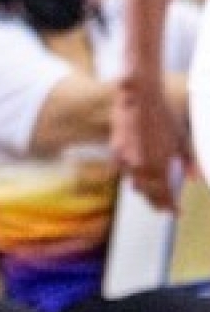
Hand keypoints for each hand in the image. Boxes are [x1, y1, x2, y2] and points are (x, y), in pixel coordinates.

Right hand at [113, 83, 182, 210]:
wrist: (139, 98)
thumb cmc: (164, 116)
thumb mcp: (181, 139)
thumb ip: (189, 162)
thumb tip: (195, 179)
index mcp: (160, 165)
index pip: (166, 194)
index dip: (172, 206)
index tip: (177, 213)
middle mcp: (141, 166)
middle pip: (149, 193)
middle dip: (157, 203)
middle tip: (164, 210)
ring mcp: (126, 159)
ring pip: (135, 183)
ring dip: (144, 192)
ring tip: (150, 197)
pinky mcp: (116, 151)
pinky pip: (124, 171)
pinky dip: (132, 177)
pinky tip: (134, 179)